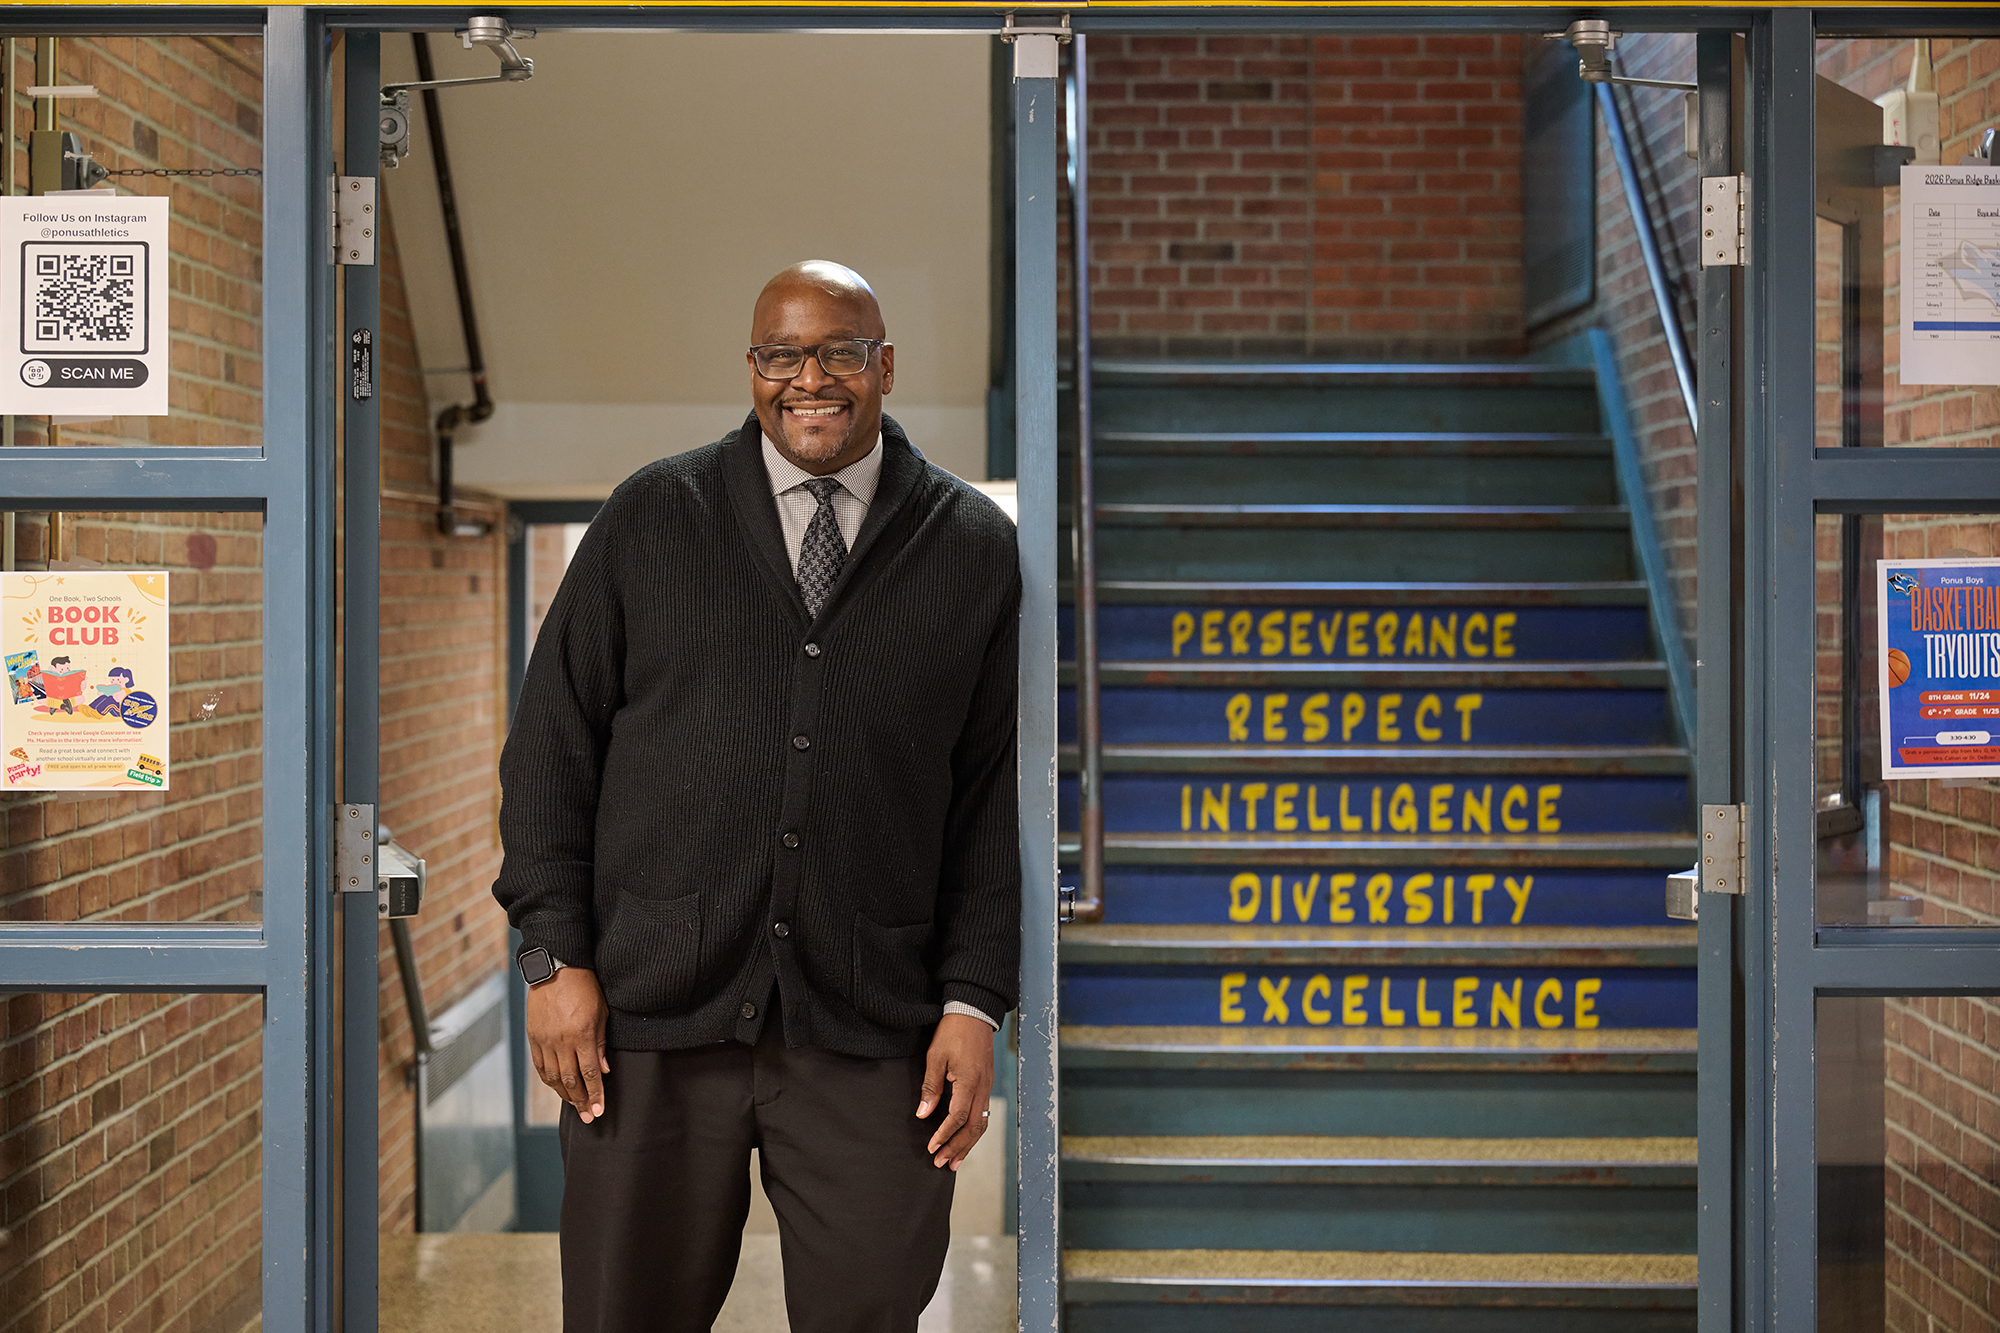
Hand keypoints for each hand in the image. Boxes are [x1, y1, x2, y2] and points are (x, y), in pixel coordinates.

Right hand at [526, 967, 609, 1123]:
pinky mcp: (533, 1037)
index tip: (599, 1111)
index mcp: (582, 1035)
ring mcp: (545, 1040)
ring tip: (575, 1105)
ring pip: (553, 1077)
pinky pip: (540, 1066)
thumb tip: (603, 1071)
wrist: (556, 968)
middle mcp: (561, 1042)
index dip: (595, 1095)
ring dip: (564, 1095)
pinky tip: (556, 1088)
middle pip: (571, 1081)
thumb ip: (601, 1044)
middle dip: (581, 1102)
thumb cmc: (585, 987)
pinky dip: (548, 1080)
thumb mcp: (602, 1013)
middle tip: (588, 1117)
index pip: (590, 1074)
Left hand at [917, 1013, 993, 1169]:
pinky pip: (983, 1113)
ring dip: (968, 1144)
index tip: (932, 1148)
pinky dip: (974, 1131)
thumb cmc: (952, 1031)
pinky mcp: (987, 1083)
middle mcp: (983, 1088)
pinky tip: (966, 1139)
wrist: (974, 1012)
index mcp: (969, 1082)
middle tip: (941, 1163)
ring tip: (955, 1161)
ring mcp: (988, 1086)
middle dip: (957, 1147)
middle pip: (973, 1127)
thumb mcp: (935, 1056)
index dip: (944, 1135)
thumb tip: (923, 1114)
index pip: (957, 1118)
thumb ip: (930, 1087)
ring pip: (981, 1123)